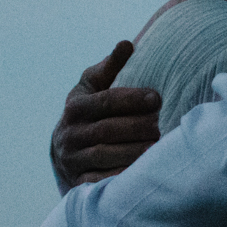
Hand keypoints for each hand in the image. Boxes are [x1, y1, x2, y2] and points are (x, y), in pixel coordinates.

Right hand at [52, 41, 160, 188]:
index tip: (158, 98)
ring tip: (157, 147)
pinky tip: (141, 172)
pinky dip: (120, 177)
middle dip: (136, 127)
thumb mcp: (92, 88)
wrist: (64, 150)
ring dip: (133, 152)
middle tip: (161, 126)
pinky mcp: (78, 182)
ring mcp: (72, 159)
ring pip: (104, 155)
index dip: (132, 99)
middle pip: (106, 129)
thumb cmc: (88, 112)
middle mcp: (70, 133)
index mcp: (75, 107)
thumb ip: (109, 68)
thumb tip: (127, 44)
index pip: (105, 101)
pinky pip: (99, 181)